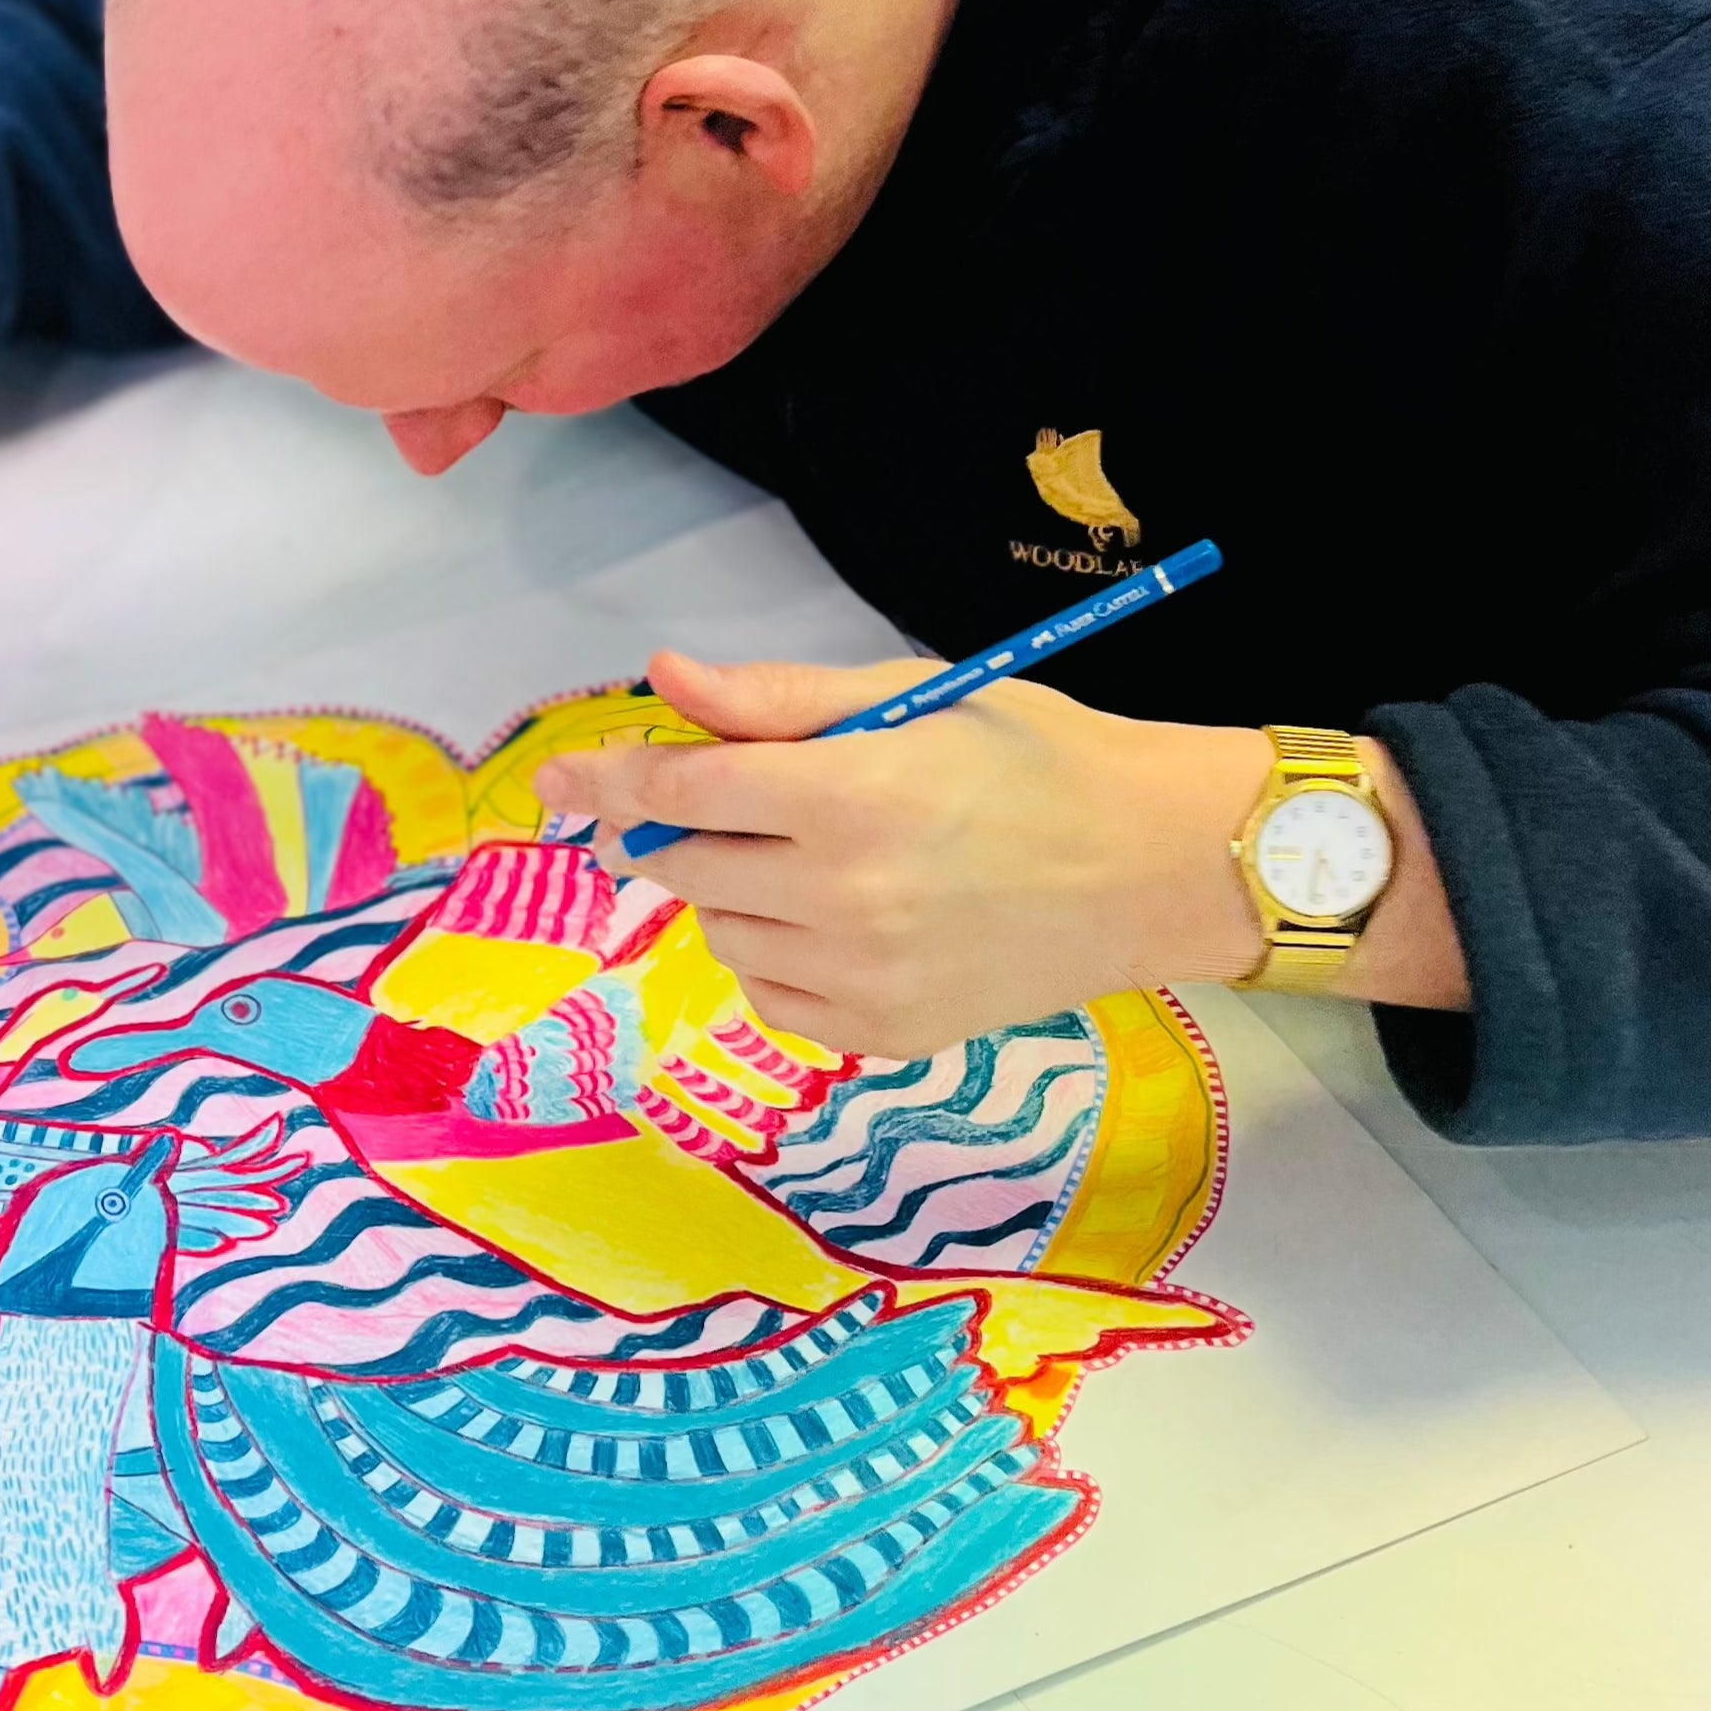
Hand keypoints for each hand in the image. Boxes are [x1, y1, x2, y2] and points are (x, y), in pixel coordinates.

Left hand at [537, 649, 1280, 1059]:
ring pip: (720, 928)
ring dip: (732, 888)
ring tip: (818, 854)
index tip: (558, 778)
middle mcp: (847, 892)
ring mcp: (863, 974)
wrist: (1152, 867)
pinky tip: (841, 916)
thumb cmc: (1031, 761)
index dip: (610, 777)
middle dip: (674, 827)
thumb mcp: (909, 696)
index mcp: (851, 792)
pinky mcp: (882, 1032)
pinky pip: (769, 992)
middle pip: (683, 862)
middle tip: (714, 802)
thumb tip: (665, 678)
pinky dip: (775, 952)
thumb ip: (775, 697)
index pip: (683, 785)